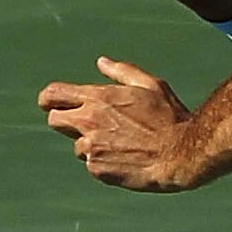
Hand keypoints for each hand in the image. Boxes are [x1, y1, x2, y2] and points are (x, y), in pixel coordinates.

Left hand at [41, 57, 209, 190]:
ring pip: (78, 147)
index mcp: (98, 97)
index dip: (49, 100)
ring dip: (93, 147)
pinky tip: (128, 160)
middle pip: (54, 121)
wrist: (182, 155)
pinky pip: (93, 166)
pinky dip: (106, 165)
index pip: (53, 95)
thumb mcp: (151, 86)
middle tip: (87, 127)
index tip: (51, 104)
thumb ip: (122, 72)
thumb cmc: (170, 118)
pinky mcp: (98, 169)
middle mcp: (89, 121)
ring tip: (122, 146)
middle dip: (66, 122)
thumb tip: (102, 62)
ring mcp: (92, 147)